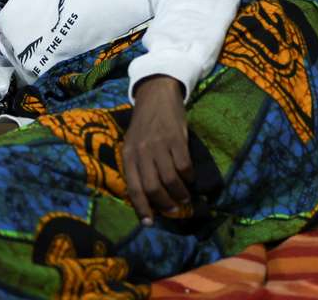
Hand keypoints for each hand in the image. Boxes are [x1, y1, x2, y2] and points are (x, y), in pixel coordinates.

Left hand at [124, 75, 192, 224]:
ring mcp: (160, 145)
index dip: (142, 208)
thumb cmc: (144, 123)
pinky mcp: (177, 138)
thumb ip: (137, 165)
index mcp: (128, 155)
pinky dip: (188, 177)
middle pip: (153, 187)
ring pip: (170, 179)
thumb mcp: (133, 143)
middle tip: (174, 211)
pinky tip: (190, 179)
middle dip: (165, 204)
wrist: (156, 94)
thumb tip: (147, 195)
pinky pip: (184, 165)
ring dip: (180, 193)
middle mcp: (142, 152)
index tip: (149, 223)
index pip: (133, 188)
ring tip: (185, 198)